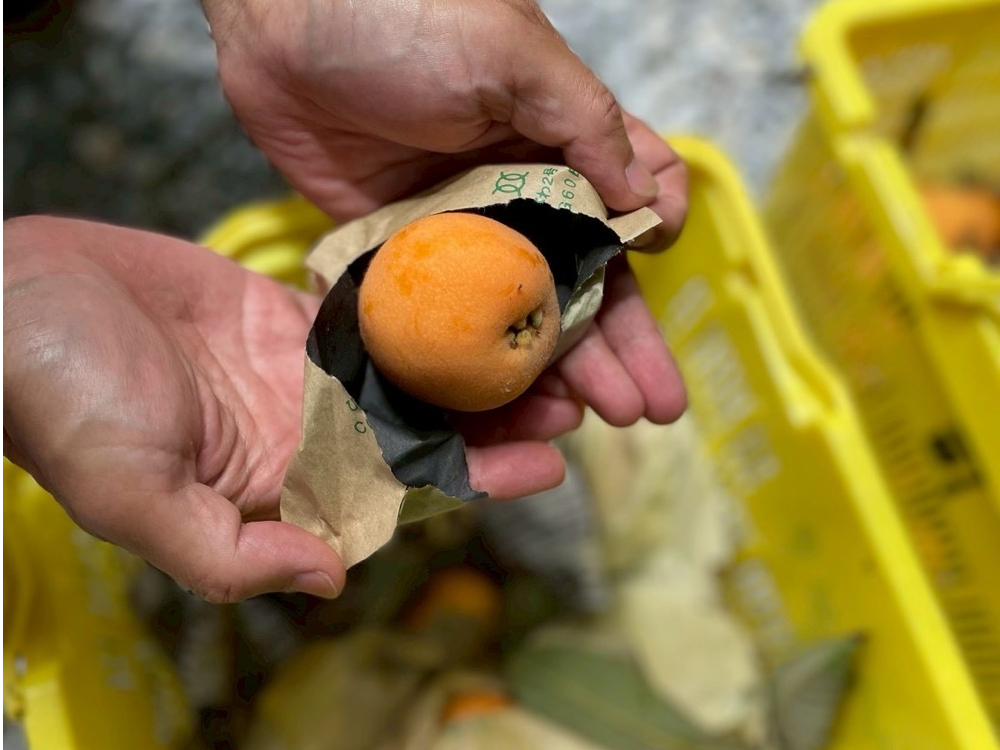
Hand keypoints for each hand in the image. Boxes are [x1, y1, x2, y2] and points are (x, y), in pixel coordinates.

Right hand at [4, 216, 678, 601]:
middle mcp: (300, 431)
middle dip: (492, 419)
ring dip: (469, 361)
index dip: (475, 480)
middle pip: (420, 430)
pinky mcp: (283, 312)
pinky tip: (471, 295)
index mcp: (279, 484)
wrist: (16, 301)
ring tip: (541, 345)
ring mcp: (296, 370)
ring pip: (406, 369)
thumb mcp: (135, 495)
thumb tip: (332, 577)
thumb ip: (230, 553)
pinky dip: (419, 306)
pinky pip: (367, 311)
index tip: (546, 465)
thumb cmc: (62, 401)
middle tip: (569, 397)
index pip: (400, 491)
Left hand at [202, 0, 688, 465]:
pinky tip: (513, 406)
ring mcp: (463, 230)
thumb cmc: (409, 13)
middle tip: (654, 408)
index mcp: (559, 139)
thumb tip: (651, 204)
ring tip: (606, 419)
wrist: (282, 18)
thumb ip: (587, 126)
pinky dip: (482, 363)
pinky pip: (451, 318)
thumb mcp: (515, 55)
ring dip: (569, 369)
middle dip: (626, 343)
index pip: (629, 202)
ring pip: (525, 313)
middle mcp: (519, 192)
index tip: (658, 269)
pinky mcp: (404, 253)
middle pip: (586, 280)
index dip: (653, 245)